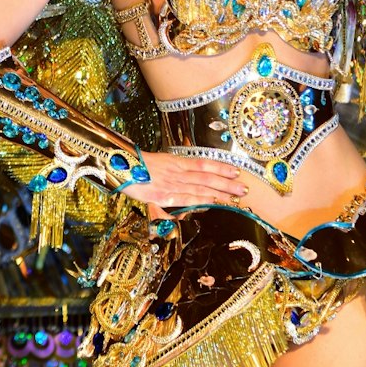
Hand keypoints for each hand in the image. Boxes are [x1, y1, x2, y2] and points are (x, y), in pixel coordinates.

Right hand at [119, 151, 249, 207]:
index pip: (204, 164)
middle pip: (207, 177)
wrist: (121, 167)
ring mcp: (171, 184)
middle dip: (227, 183)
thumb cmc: (139, 166)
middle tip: (244, 188)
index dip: (221, 167)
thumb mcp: (160, 163)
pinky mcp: (163, 196)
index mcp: (177, 162)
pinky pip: (185, 199)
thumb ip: (176, 171)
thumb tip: (190, 176)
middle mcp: (178, 172)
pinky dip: (199, 201)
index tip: (237, 171)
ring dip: (219, 193)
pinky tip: (212, 204)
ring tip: (235, 196)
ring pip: (200, 188)